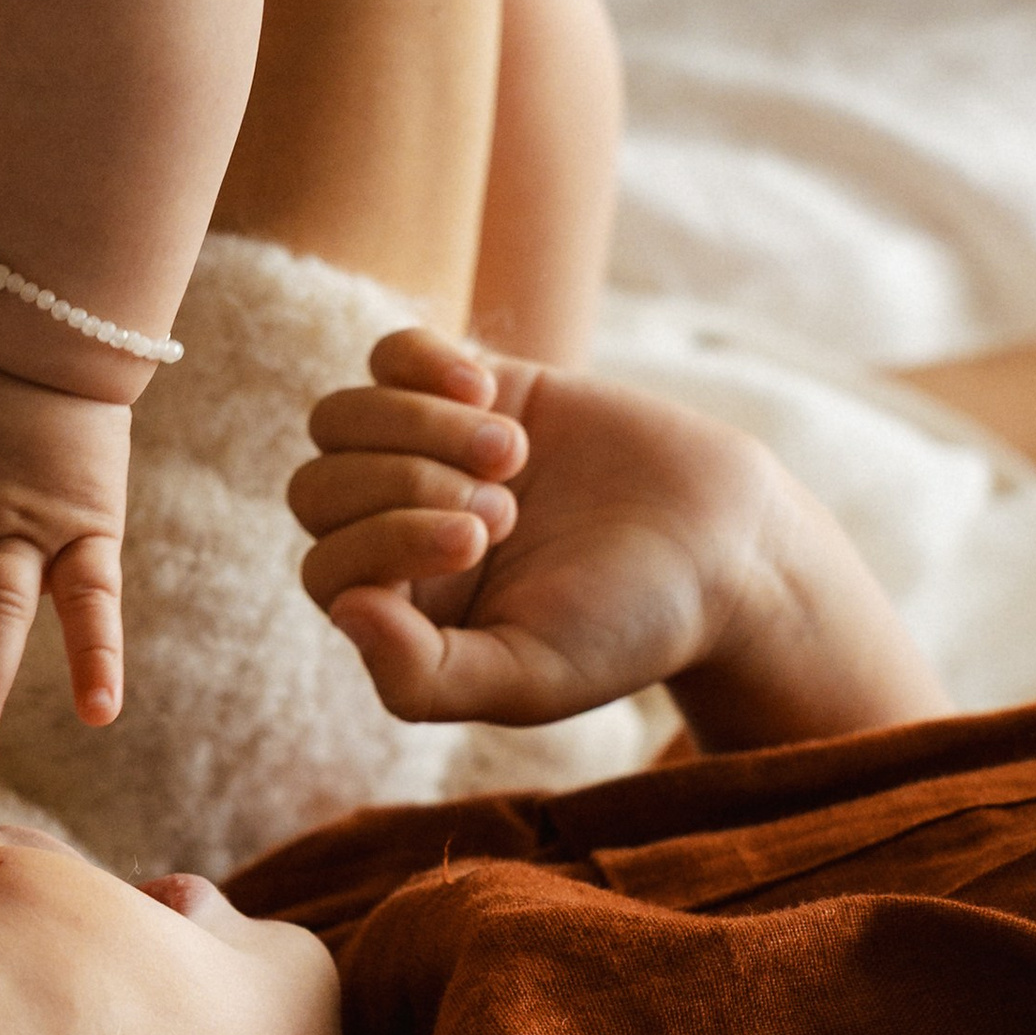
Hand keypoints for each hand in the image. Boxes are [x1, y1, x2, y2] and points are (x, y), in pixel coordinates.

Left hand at [289, 326, 781, 725]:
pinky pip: (391, 356)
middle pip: (315, 489)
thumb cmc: (626, 626)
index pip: (328, 571)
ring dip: (416, 427)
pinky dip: (423, 366)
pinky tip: (491, 394)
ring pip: (339, 419)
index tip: (480, 542)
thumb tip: (343, 609)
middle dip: (403, 487)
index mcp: (401, 612)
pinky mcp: (471, 389)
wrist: (720, 545)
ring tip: (512, 453)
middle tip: (503, 509)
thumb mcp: (530, 678)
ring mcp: (426, 454)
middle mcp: (396, 531)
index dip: (384, 542)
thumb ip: (424, 676)